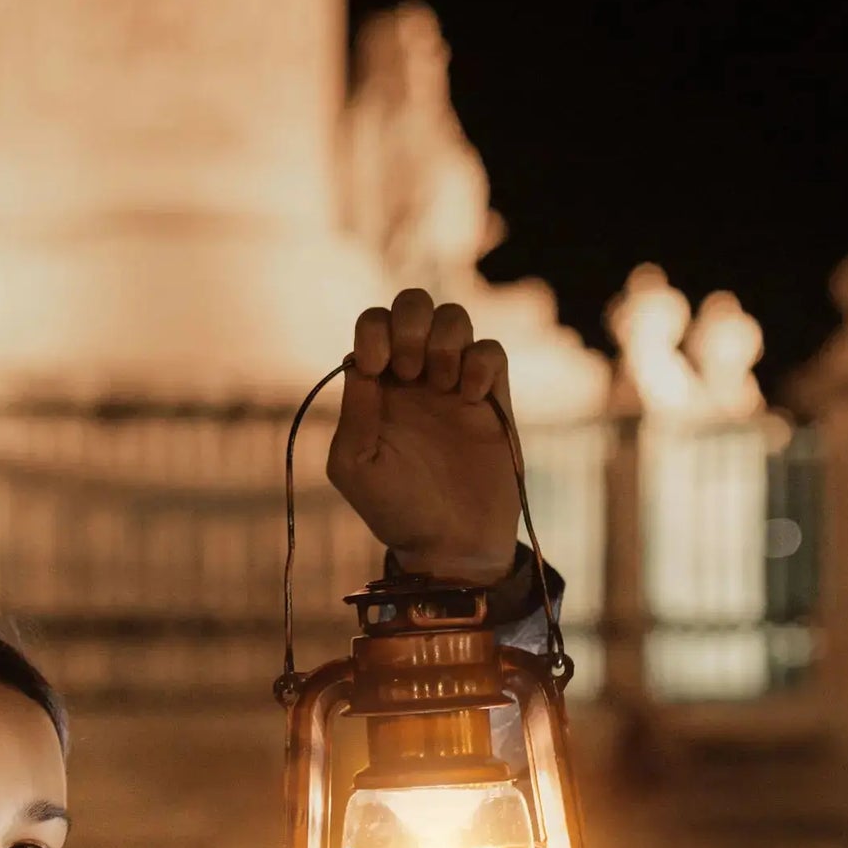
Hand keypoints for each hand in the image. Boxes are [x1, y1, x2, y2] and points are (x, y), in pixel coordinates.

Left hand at [326, 290, 521, 584]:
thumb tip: (357, 361)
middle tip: (410, 371)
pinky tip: (471, 398)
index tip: (376, 364)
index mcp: (375, 386)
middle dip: (411, 321)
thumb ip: (354, 410)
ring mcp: (454, 384)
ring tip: (441, 385)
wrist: (450, 544)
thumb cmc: (394, 510)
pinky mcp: (493, 398)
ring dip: (445, 339)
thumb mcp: (354, 465)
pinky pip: (492, 350)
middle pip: (414, 304)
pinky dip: (481, 362)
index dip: (374, 329)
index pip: (373, 324)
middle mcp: (413, 377)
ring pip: (456, 317)